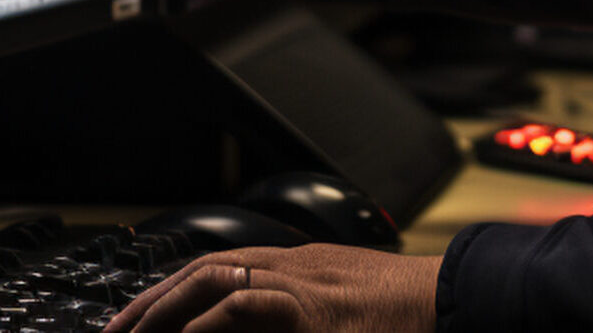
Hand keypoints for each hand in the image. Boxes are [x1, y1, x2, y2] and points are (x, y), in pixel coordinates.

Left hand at [104, 246, 439, 332]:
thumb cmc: (408, 316)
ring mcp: (304, 282)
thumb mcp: (342, 312)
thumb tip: (253, 328)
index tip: (136, 320)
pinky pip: (247, 306)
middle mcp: (295, 265)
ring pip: (214, 278)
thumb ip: (301, 317)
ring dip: (165, 310)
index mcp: (302, 267)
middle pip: (205, 268)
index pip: (218, 267)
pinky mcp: (314, 309)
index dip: (171, 291)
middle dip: (152, 302)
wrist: (456, 302)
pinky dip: (208, 323)